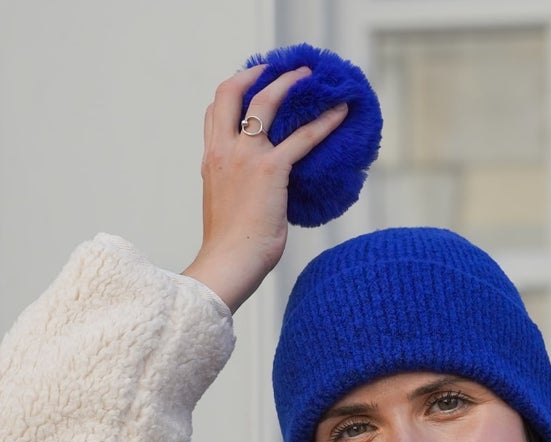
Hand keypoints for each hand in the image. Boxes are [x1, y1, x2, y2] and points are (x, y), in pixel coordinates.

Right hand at [182, 65, 349, 312]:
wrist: (229, 262)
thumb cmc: (230, 247)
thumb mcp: (226, 207)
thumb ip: (237, 189)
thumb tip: (260, 194)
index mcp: (211, 160)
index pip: (215, 112)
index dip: (234, 92)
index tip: (251, 85)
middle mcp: (223, 150)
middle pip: (231, 92)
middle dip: (256, 74)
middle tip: (278, 69)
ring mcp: (245, 157)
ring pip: (265, 103)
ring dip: (289, 83)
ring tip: (309, 76)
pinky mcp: (270, 170)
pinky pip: (302, 137)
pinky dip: (323, 122)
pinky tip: (339, 112)